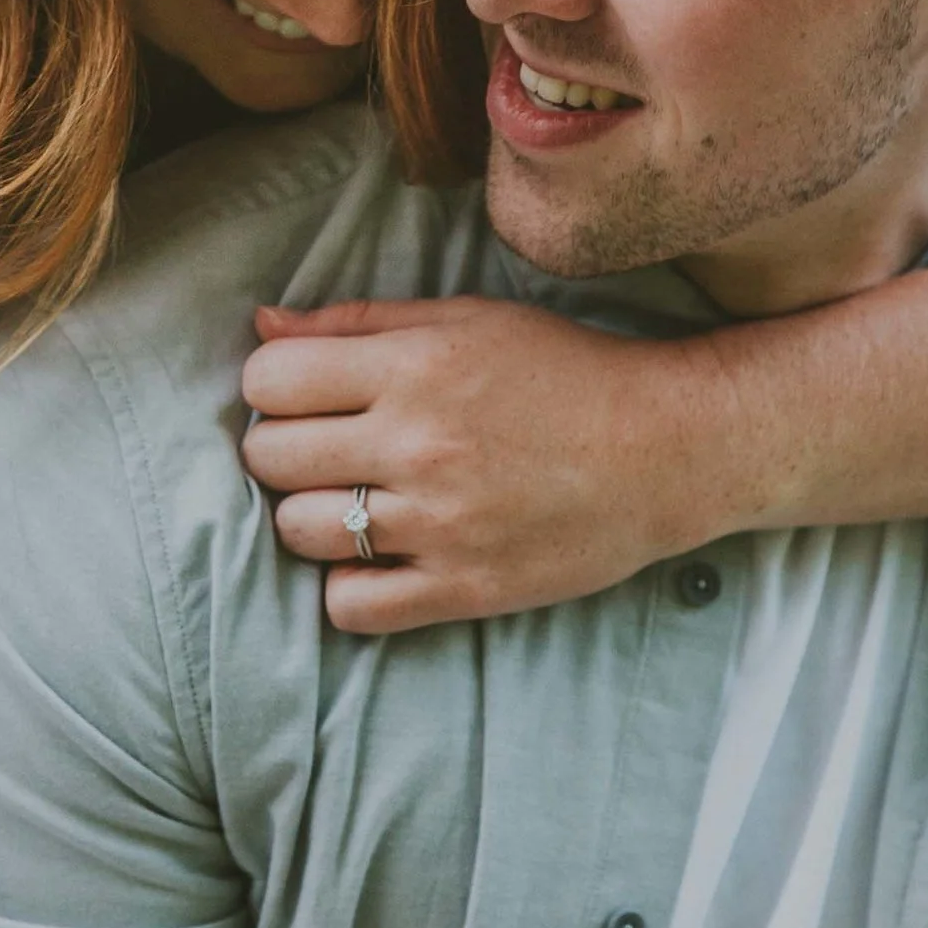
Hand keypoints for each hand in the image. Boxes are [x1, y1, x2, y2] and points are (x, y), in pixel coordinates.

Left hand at [240, 299, 709, 632]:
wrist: (665, 449)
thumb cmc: (564, 373)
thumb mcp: (467, 320)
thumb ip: (361, 321)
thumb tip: (262, 327)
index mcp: (414, 368)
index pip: (269, 382)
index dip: (274, 388)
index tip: (306, 397)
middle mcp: (417, 445)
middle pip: (270, 458)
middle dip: (285, 451)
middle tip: (329, 452)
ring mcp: (439, 523)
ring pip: (298, 533)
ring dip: (313, 518)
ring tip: (356, 505)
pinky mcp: (463, 588)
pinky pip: (350, 607)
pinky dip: (351, 588)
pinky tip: (381, 560)